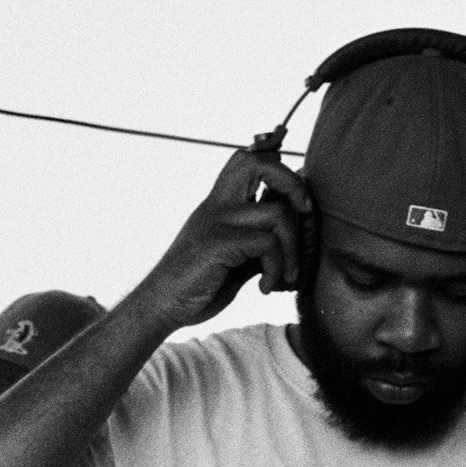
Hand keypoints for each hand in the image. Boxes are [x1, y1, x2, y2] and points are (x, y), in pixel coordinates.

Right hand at [140, 147, 313, 329]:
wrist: (161, 306)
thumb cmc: (199, 285)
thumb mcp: (236, 258)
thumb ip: (260, 241)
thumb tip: (296, 234)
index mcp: (220, 203)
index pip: (250, 161)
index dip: (279, 169)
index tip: (299, 202)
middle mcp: (217, 205)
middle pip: (258, 163)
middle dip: (293, 184)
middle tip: (304, 214)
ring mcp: (216, 222)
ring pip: (277, 212)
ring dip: (294, 248)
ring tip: (286, 274)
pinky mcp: (217, 243)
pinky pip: (267, 243)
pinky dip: (276, 268)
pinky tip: (265, 287)